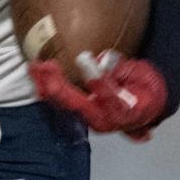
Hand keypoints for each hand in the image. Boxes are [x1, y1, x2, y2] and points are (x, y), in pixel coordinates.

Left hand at [30, 51, 167, 139]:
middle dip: (58, 85)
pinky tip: (34, 73)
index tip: (83, 58)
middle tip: (44, 65)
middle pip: (77, 105)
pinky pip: (59, 102)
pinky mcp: (78, 112)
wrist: (145, 108)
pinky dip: (45, 87)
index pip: (108, 97)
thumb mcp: (143, 76)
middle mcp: (102, 120)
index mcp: (122, 112)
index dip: (96, 79)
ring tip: (34, 66)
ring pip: (63, 104)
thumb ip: (123, 70)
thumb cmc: (146, 90)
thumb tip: (103, 60)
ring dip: (46, 85)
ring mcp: (87, 118)